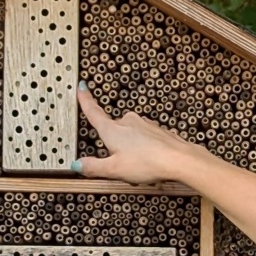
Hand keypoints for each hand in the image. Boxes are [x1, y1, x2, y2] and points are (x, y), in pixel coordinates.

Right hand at [74, 85, 203, 184]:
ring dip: (131, 147)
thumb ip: (94, 166)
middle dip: (115, 144)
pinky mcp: (157, 130)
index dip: (85, 100)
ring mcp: (144, 124)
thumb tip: (77, 164)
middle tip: (123, 163)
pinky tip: (151, 160)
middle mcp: (127, 121)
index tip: (81, 87)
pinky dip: (145, 149)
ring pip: (131, 135)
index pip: (94, 112)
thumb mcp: (114, 169)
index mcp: (112, 129)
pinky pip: (145, 139)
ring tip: (140, 165)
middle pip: (114, 129)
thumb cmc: (146, 163)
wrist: (179, 159)